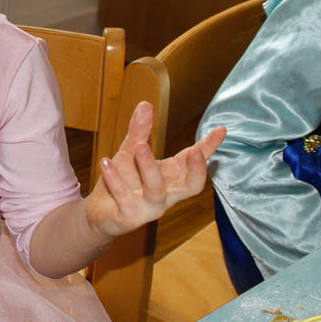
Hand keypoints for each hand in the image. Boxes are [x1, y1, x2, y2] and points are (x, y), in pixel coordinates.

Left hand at [84, 101, 225, 238]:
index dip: (208, 147)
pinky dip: (115, 179)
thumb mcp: (130, 152)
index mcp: (171, 177)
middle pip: (191, 187)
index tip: (221, 130)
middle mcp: (166, 194)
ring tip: (140, 146)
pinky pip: (124, 197)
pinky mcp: (129, 217)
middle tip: (195, 152)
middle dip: (196, 171)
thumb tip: (146, 104)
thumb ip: (139, 132)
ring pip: (156, 190)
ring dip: (149, 168)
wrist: (99, 212)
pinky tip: (106, 163)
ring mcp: (149, 208)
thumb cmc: (122, 181)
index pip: (194, 161)